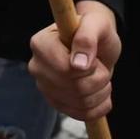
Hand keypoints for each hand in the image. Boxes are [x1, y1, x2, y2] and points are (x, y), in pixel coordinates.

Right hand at [29, 0, 121, 120]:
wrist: (97, 43)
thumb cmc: (94, 29)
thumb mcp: (96, 24)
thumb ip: (87, 38)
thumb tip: (79, 64)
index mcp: (41, 44)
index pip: (65, 70)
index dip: (88, 68)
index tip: (94, 58)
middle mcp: (37, 67)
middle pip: (75, 88)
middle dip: (99, 79)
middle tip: (101, 66)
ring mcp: (45, 87)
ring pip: (81, 103)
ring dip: (102, 92)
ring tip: (102, 76)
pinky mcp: (56, 102)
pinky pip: (82, 114)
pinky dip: (99, 106)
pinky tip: (100, 92)